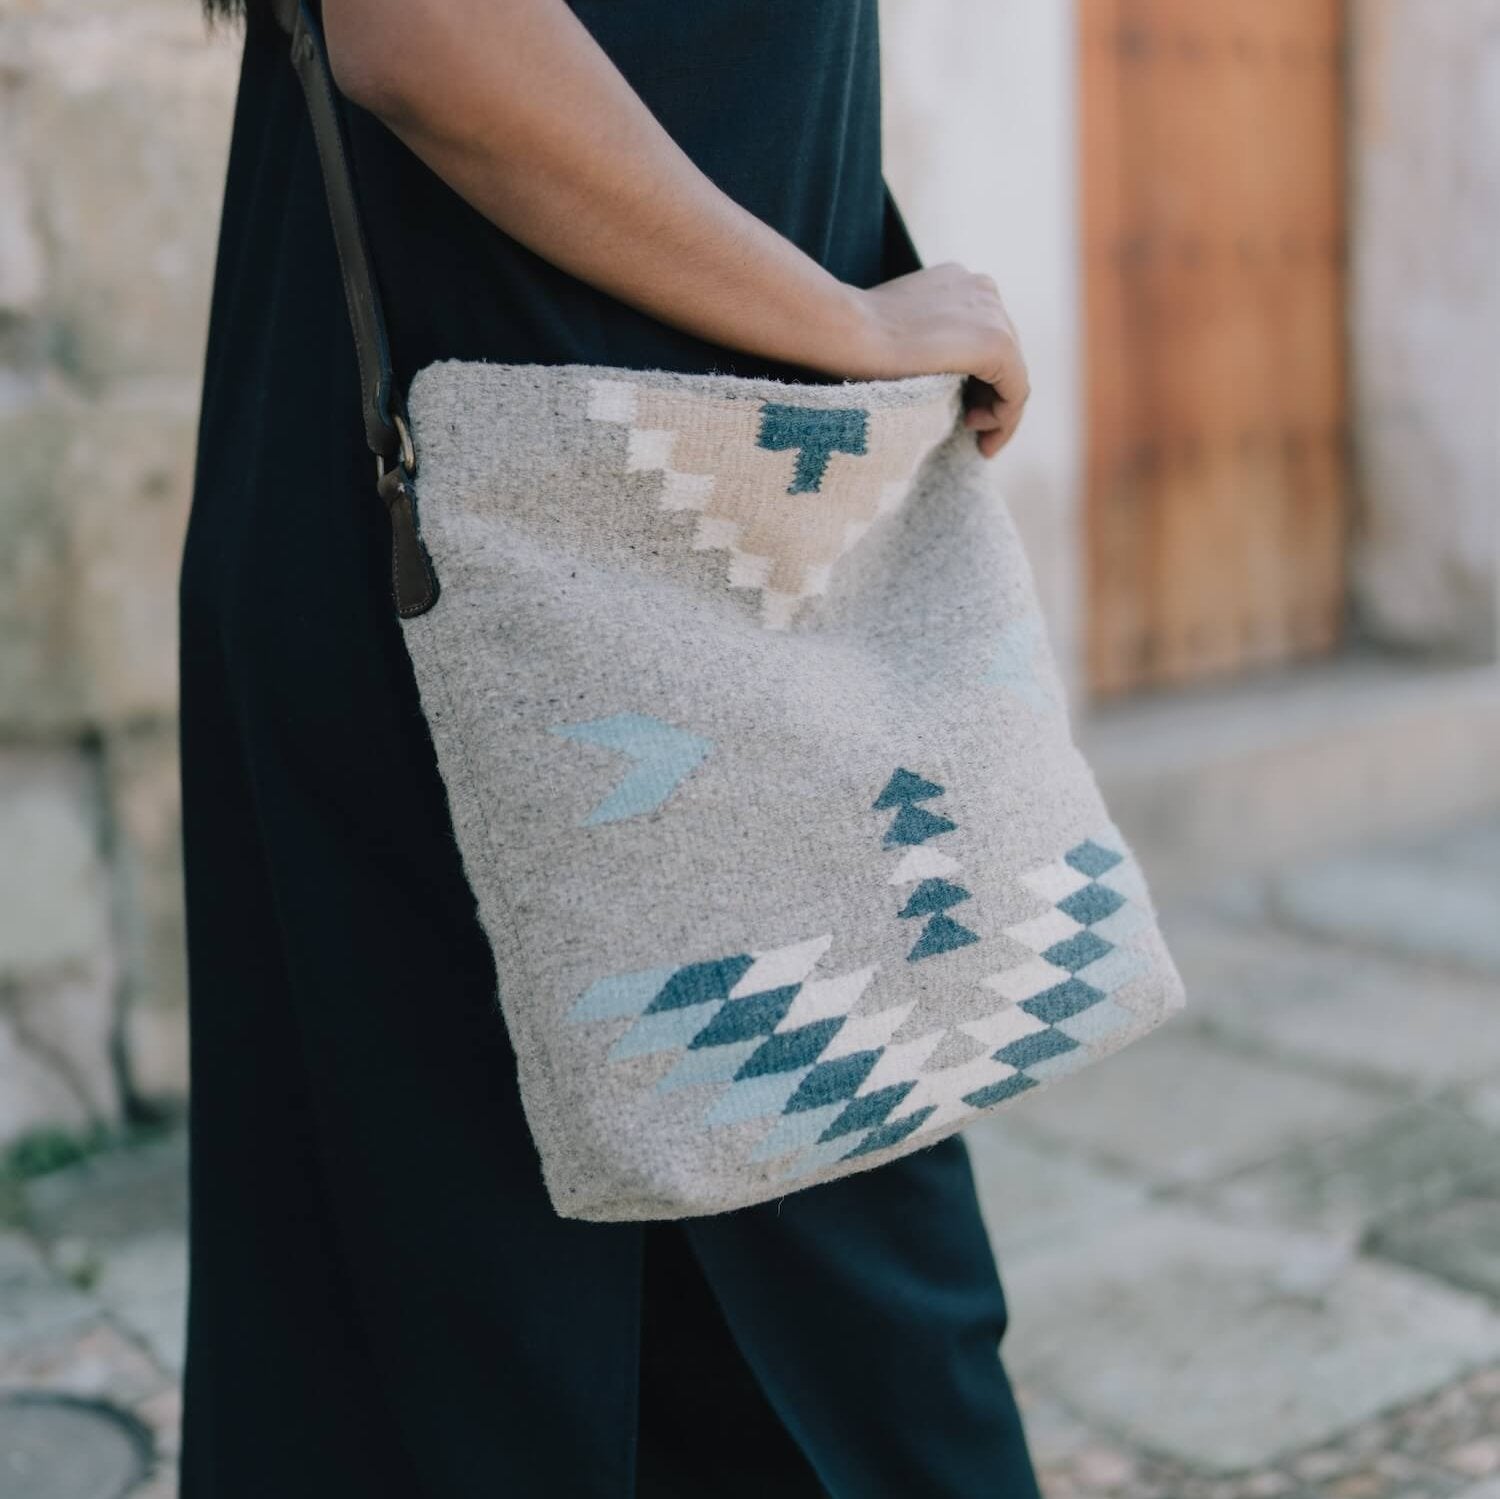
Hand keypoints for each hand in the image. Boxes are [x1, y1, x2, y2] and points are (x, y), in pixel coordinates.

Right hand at [839, 264, 1029, 457]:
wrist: (846, 330)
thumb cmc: (856, 337)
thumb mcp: (899, 330)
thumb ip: (927, 339)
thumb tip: (938, 369)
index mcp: (958, 281)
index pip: (983, 337)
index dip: (979, 379)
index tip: (962, 410)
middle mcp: (982, 290)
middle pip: (1003, 356)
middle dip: (990, 396)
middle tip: (968, 428)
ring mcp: (993, 313)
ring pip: (1014, 374)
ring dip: (998, 411)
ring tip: (974, 435)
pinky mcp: (996, 343)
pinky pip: (1017, 389)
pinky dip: (1004, 418)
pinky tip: (979, 434)